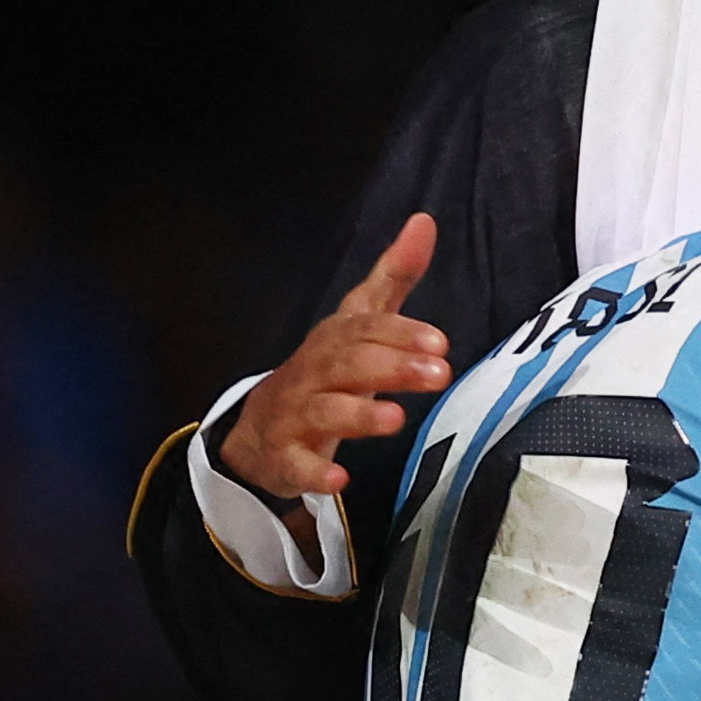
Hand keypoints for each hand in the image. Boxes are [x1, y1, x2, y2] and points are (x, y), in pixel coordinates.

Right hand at [218, 219, 449, 511]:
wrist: (260, 431)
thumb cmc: (324, 373)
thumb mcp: (356, 323)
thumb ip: (392, 277)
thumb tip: (425, 222)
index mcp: (334, 340)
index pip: (364, 329)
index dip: (399, 333)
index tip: (440, 342)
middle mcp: (313, 373)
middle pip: (349, 365)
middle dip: (392, 367)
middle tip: (438, 373)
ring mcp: (296, 416)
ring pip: (324, 411)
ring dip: (359, 414)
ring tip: (397, 418)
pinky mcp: (286, 458)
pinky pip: (297, 465)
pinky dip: (315, 472)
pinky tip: (339, 479)